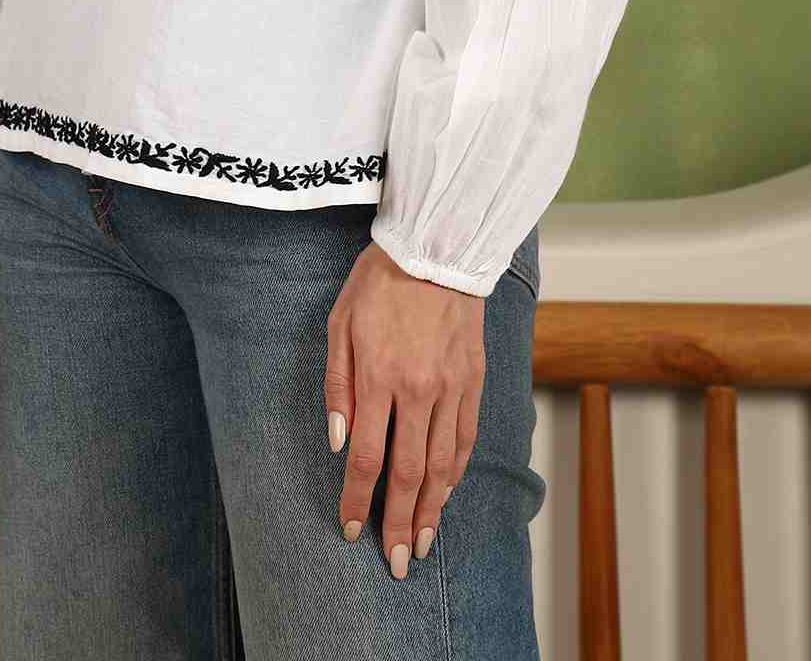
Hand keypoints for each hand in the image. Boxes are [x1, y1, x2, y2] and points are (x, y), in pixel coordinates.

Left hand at [324, 241, 484, 575]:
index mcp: (379, 378)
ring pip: (443, 465)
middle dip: (400, 524)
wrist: (436, 247)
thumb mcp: (340, 325)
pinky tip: (447, 493)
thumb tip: (337, 441)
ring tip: (423, 543)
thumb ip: (337, 386)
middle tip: (397, 563)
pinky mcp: (472, 379)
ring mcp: (451, 387)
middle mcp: (418, 391)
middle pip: (409, 474)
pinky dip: (456, 471)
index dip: (358, 501)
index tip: (351, 530)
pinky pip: (465, 437)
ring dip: (432, 510)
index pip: (366, 459)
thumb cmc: (379, 282)